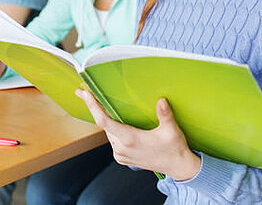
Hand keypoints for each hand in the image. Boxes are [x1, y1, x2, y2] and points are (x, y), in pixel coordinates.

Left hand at [76, 89, 200, 180]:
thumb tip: (161, 100)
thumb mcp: (171, 130)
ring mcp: (120, 155)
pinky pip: (113, 140)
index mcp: (130, 139)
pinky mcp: (122, 158)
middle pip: (104, 124)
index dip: (92, 106)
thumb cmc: (174, 148)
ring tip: (105, 105)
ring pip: (108, 132)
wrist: (177, 167)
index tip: (84, 94)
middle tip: (90, 93)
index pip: (104, 121)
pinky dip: (113, 130)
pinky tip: (118, 122)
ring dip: (107, 120)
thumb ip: (165, 115)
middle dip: (97, 108)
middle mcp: (121, 148)